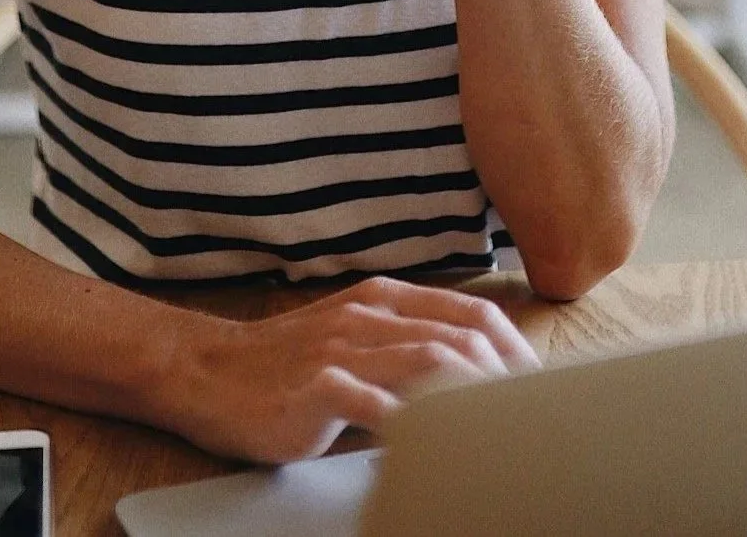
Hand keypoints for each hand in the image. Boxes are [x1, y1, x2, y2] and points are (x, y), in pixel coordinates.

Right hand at [171, 276, 539, 463]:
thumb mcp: (350, 338)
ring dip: (472, 396)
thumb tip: (467, 376)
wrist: (207, 370)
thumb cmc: (284, 364)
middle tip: (534, 414)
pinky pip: (377, 403)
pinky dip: (414, 423)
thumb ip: (400, 345)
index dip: (513, 348)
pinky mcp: (317, 386)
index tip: (540, 385)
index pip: (469, 313)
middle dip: (506, 375)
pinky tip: (436, 445)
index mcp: (383, 300)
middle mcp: (368, 317)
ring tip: (501, 428)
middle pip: (459, 337)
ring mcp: (342, 349)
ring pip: (428, 362)